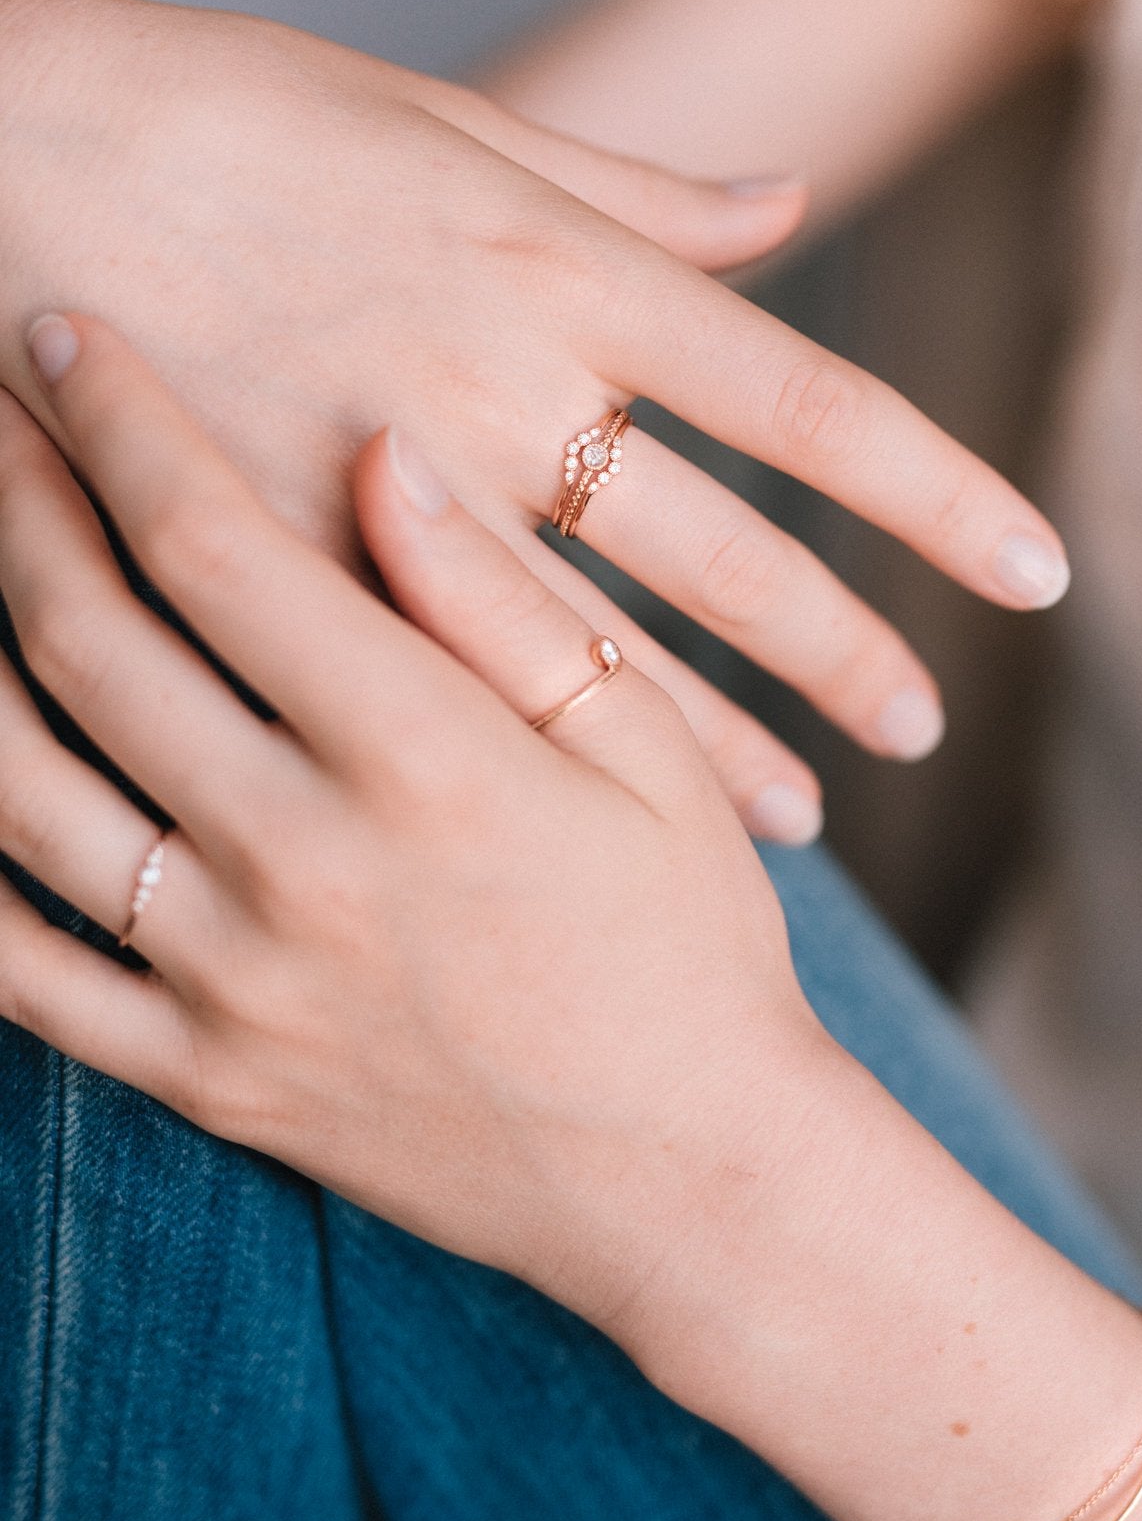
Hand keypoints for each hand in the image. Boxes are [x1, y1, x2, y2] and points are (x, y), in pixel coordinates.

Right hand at [0, 0, 1068, 841]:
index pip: (810, 405)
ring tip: (807, 814)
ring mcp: (391, 501)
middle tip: (923, 729)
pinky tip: (596, 831)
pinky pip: (441, 703)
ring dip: (719, 741)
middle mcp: (503, 391)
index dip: (940, 495)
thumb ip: (633, 186)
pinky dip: (536, 771)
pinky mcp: (281, 584)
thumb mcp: (450, 120)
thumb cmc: (228, 113)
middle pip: (727, 561)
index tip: (1038, 569)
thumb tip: (788, 205)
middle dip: (841, 654)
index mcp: (561, 267)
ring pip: (597, 659)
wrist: (5, 158)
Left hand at [0, 316, 857, 1325]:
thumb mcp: (650, 755)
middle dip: (13, 498)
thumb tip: (385, 449)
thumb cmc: (693, 946)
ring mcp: (236, 983)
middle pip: (91, 641)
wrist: (693, 1183)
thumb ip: (508, 601)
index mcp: (424, 759)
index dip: (123, 425)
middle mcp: (302, 862)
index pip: (218, 548)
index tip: (66, 336)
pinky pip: (24, 976)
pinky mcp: (208, 1080)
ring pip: (17, 793)